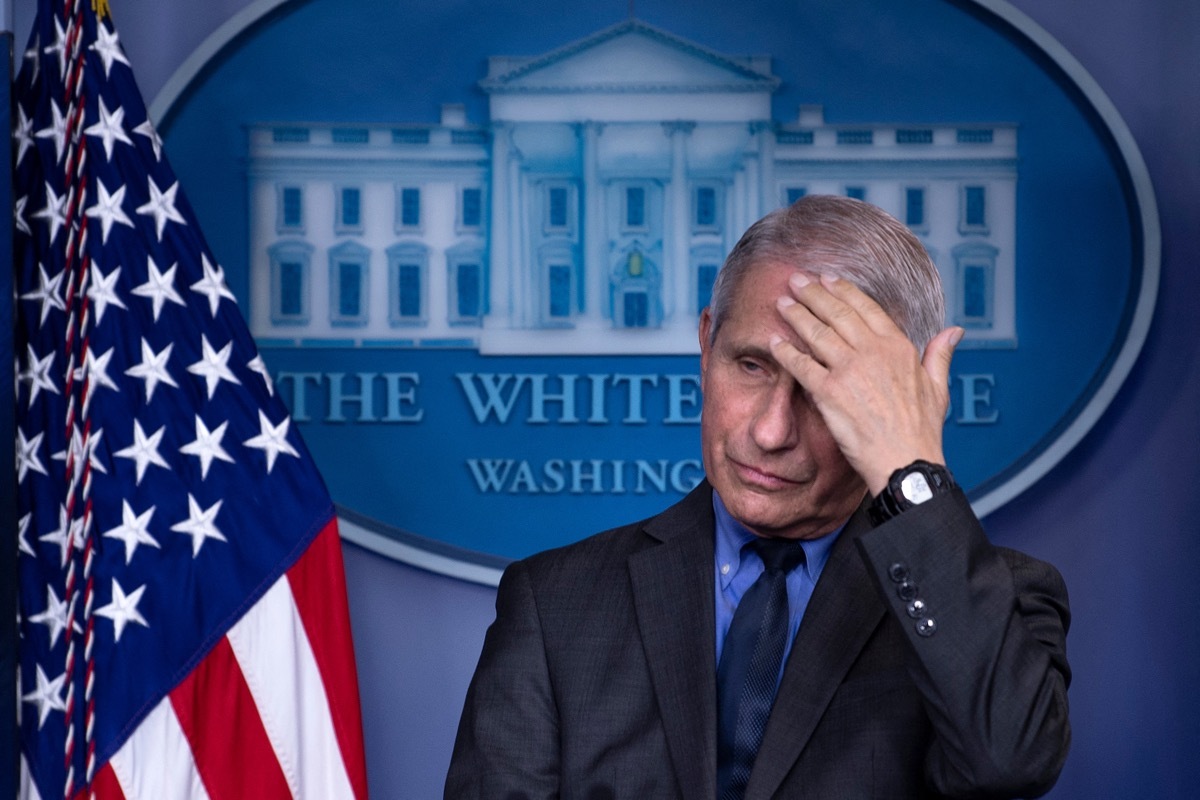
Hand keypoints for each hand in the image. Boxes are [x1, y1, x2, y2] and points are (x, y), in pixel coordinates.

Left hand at [769, 272, 963, 494]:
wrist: (905, 461)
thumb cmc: (921, 430)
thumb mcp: (938, 387)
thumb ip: (940, 354)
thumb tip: (954, 330)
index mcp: (898, 346)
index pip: (865, 307)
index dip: (842, 290)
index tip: (827, 279)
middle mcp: (873, 351)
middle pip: (836, 313)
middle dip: (812, 293)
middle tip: (795, 280)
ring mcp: (849, 370)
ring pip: (817, 333)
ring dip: (796, 315)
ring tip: (782, 303)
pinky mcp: (830, 392)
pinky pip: (802, 366)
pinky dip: (786, 352)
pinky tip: (774, 342)